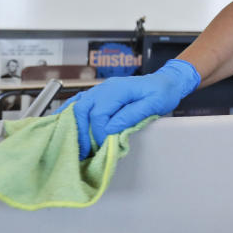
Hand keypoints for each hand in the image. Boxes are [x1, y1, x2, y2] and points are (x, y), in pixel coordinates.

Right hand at [55, 59, 199, 158]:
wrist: (167, 81)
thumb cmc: (163, 92)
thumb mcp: (154, 104)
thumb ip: (131, 115)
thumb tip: (109, 128)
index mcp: (118, 89)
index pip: (99, 113)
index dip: (98, 132)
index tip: (104, 145)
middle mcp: (105, 87)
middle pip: (82, 109)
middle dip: (81, 132)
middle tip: (84, 151)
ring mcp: (101, 90)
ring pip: (78, 106)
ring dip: (74, 125)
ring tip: (76, 144)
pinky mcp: (100, 94)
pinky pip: (80, 101)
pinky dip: (71, 113)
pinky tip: (66, 124)